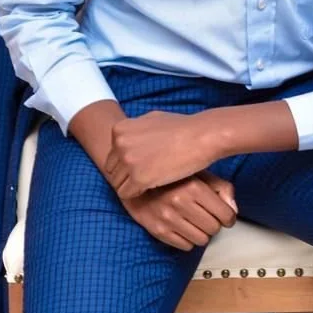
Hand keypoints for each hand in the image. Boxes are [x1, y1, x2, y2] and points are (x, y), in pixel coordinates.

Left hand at [103, 108, 225, 199]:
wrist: (201, 136)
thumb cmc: (181, 127)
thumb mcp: (152, 118)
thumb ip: (136, 129)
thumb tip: (128, 136)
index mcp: (120, 129)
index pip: (112, 155)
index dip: (126, 163)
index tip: (141, 165)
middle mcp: (120, 144)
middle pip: (112, 170)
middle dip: (126, 175)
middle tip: (145, 176)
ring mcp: (128, 161)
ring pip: (118, 184)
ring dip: (132, 185)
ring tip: (149, 183)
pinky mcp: (138, 178)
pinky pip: (126, 194)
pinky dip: (138, 194)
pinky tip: (152, 188)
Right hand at [119, 171, 238, 250]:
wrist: (133, 179)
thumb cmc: (170, 176)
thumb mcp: (199, 173)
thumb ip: (221, 188)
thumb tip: (233, 209)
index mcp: (194, 187)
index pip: (226, 215)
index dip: (229, 217)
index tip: (225, 215)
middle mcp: (180, 202)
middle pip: (214, 228)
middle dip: (214, 224)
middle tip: (207, 216)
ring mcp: (168, 218)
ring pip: (202, 240)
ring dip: (202, 233)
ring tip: (194, 221)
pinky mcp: (158, 230)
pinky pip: (185, 246)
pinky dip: (188, 239)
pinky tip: (183, 227)